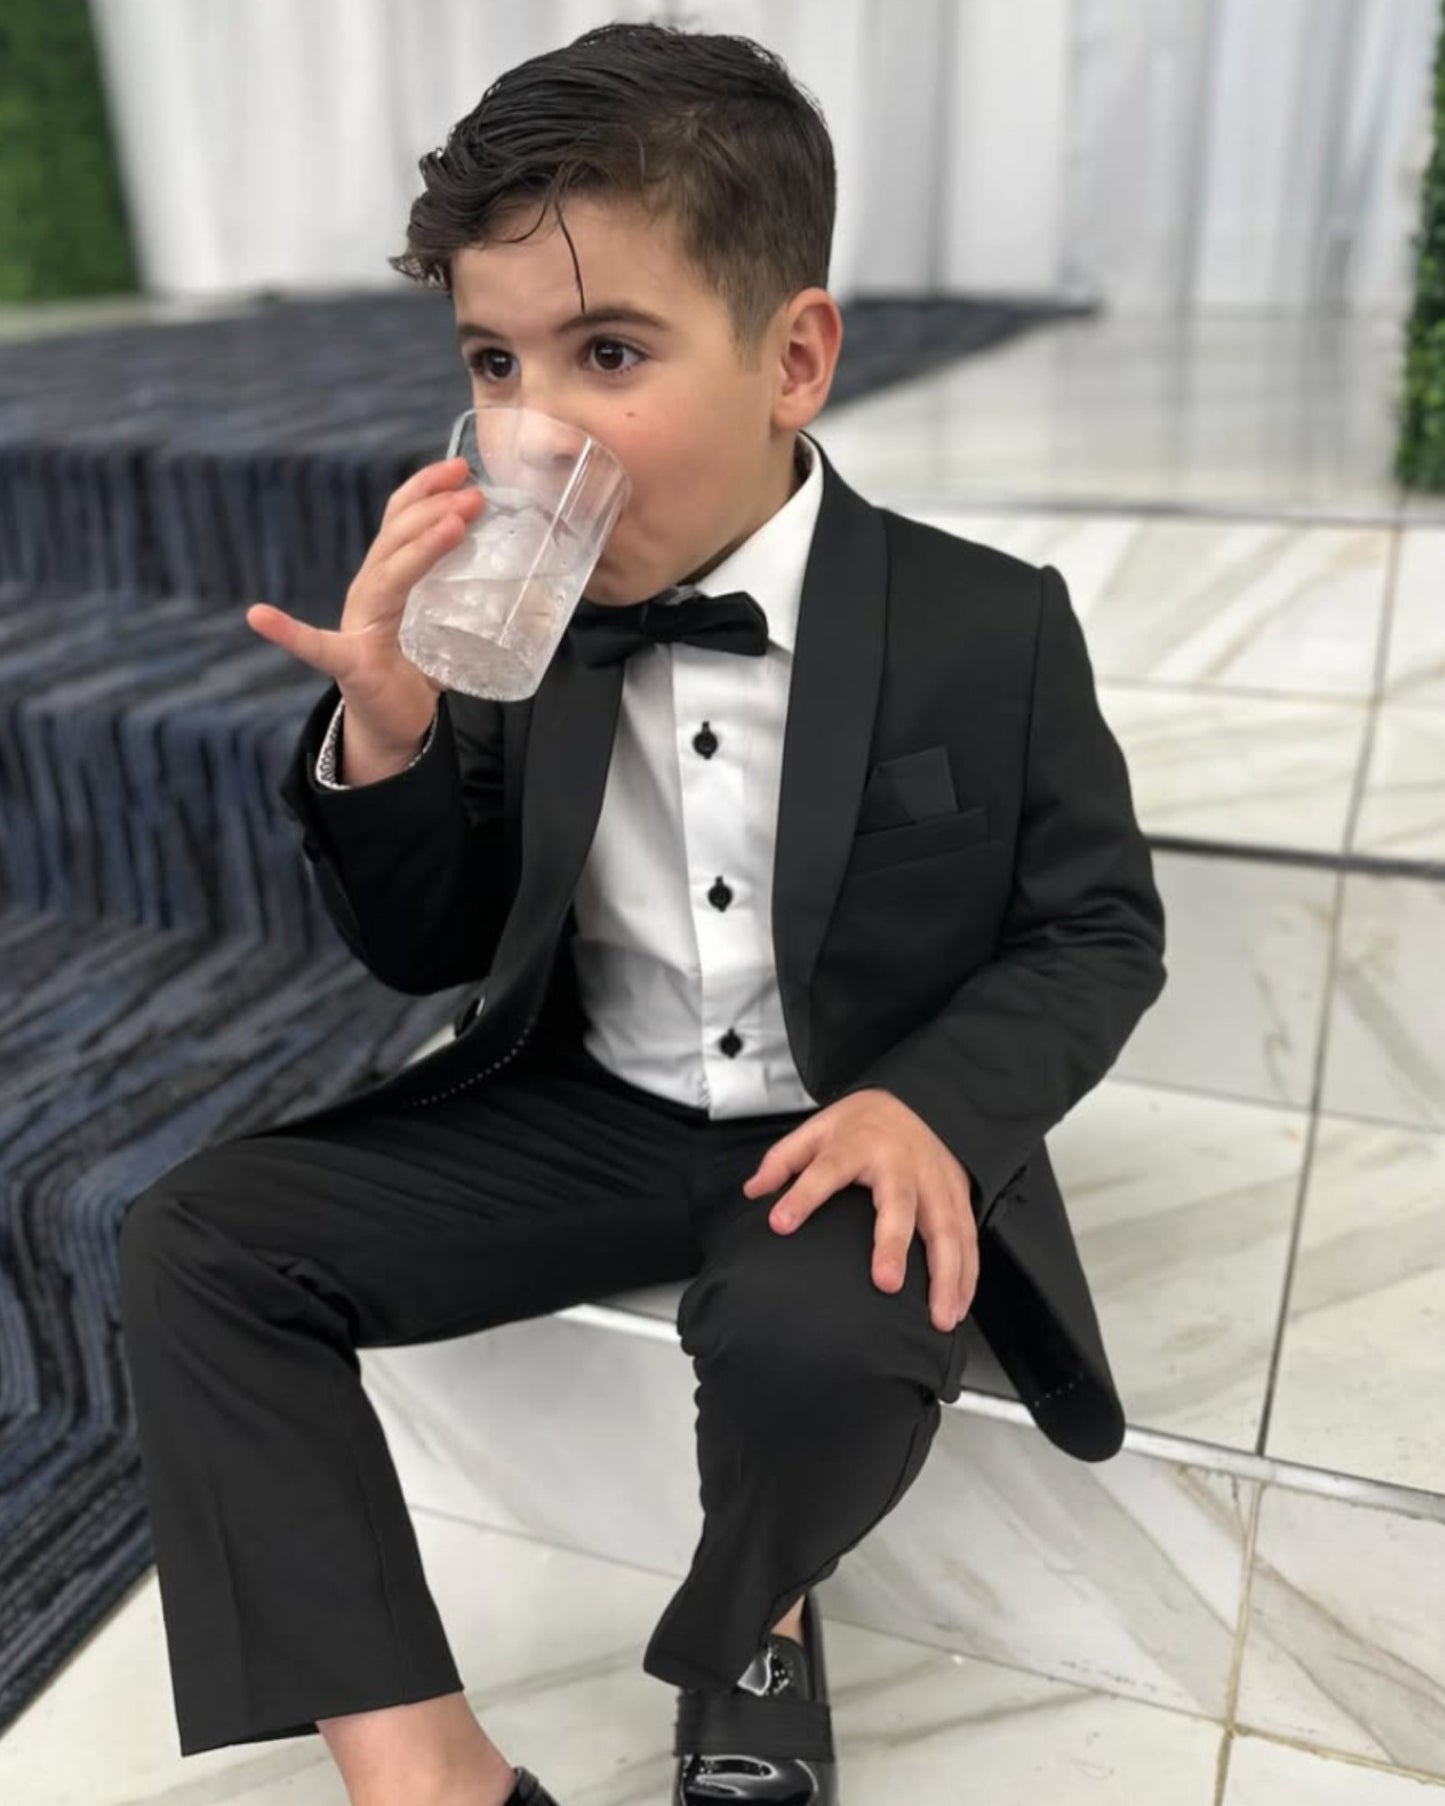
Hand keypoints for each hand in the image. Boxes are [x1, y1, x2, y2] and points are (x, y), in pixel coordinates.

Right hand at [243, 455, 484, 750]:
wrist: (392, 725)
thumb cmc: (418, 670)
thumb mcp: (446, 622)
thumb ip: (468, 596)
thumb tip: (520, 571)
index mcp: (389, 579)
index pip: (402, 522)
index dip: (426, 490)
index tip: (462, 468)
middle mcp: (368, 592)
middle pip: (395, 540)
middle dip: (434, 511)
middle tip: (474, 495)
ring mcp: (357, 625)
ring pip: (384, 576)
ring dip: (419, 546)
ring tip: (453, 525)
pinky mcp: (349, 664)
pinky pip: (315, 647)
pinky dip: (288, 632)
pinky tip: (261, 618)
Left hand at [742, 1089, 978, 1331]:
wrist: (918, 1100)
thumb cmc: (865, 1122)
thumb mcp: (818, 1128)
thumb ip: (784, 1160)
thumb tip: (754, 1192)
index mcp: (858, 1145)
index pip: (826, 1170)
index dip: (803, 1196)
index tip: (780, 1223)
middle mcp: (901, 1164)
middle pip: (899, 1205)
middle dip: (894, 1245)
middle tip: (887, 1284)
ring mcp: (934, 1181)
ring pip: (946, 1229)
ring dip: (946, 1275)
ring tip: (939, 1318)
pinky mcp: (958, 1196)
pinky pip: (968, 1238)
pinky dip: (967, 1275)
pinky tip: (957, 1307)